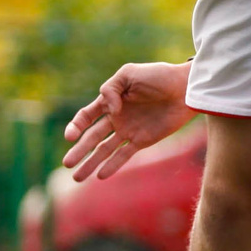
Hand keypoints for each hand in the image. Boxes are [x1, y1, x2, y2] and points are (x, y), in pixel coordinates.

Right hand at [62, 61, 195, 181]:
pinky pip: (124, 155)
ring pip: (104, 150)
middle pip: (92, 137)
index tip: (70, 136)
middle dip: (78, 151)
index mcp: (110, 100)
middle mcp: (116, 117)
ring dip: (90, 163)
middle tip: (66, 163)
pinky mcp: (142, 140)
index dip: (76, 126)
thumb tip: (109, 111)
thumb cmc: (158, 76)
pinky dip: (112, 165)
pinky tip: (100, 175)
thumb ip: (111, 88)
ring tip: (77, 177)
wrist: (185, 88)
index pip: (86, 116)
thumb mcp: (129, 73)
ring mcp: (129, 130)